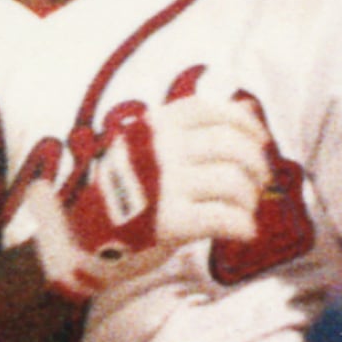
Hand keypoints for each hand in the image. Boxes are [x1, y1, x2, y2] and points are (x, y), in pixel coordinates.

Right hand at [25, 93, 267, 299]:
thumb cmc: (125, 191)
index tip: (261, 142)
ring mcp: (164, 186)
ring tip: (245, 209)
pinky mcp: (170, 223)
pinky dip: (244, 226)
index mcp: (154, 127)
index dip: (245, 124)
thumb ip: (195, 128)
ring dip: (250, 199)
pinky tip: (244, 232)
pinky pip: (226, 219)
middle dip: (256, 165)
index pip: (211, 111)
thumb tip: (246, 103)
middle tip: (258, 183)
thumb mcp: (151, 147)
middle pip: (232, 146)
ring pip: (234, 182)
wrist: (80, 237)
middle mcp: (160, 151)